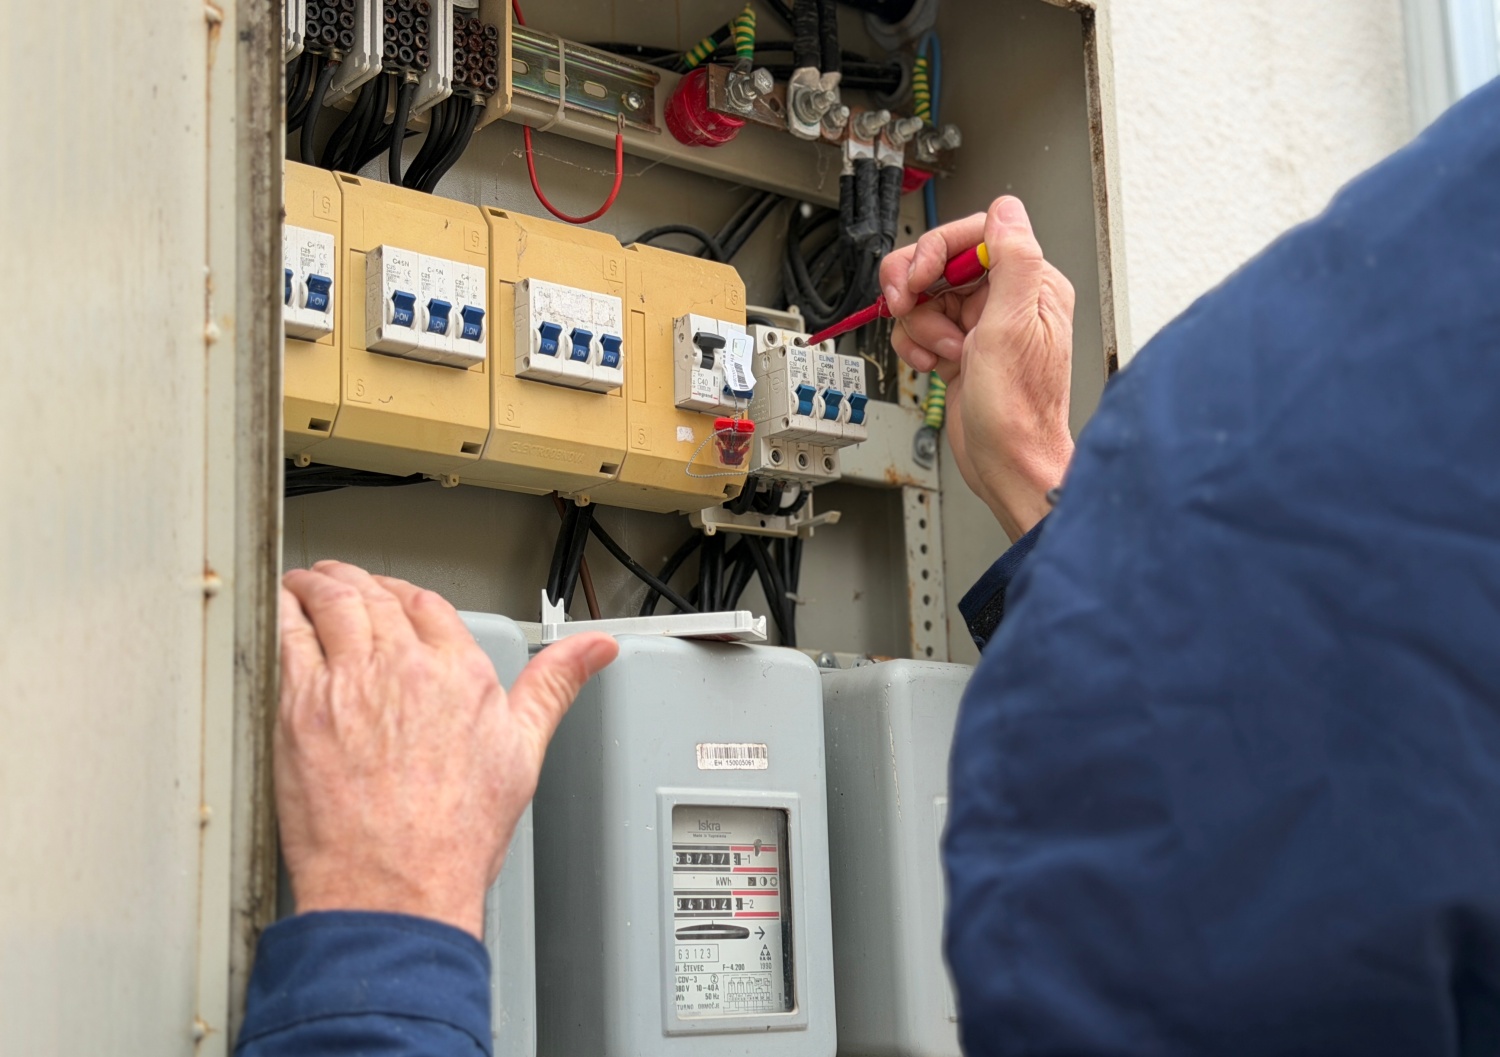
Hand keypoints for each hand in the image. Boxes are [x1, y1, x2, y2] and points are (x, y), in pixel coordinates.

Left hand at [276, 561, 617, 938]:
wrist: (394, 887)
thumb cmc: (454, 837)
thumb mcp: (523, 752)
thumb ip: (554, 685)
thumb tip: (595, 650)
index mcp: (461, 672)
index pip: (427, 605)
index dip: (405, 595)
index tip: (394, 599)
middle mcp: (405, 667)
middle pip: (375, 596)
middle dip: (356, 581)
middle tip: (342, 580)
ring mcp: (349, 682)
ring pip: (330, 604)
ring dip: (317, 584)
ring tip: (307, 582)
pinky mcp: (300, 706)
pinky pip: (286, 637)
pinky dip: (282, 614)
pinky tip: (279, 612)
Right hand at [882, 197, 1075, 538]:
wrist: (1006, 464)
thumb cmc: (1017, 411)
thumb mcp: (1012, 327)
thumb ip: (1013, 260)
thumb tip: (1008, 210)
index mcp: (1030, 284)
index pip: (974, 235)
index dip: (937, 250)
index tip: (917, 276)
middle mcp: (1006, 299)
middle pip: (941, 262)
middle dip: (917, 287)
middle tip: (905, 305)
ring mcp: (980, 325)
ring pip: (924, 296)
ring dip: (918, 324)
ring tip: (940, 352)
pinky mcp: (959, 348)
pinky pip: (919, 327)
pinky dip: (915, 344)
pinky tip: (931, 365)